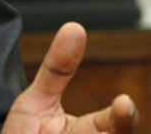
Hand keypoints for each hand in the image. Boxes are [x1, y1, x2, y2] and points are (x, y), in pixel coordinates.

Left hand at [1, 22, 137, 133]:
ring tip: (46, 131)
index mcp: (89, 132)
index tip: (124, 104)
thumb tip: (75, 27)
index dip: (122, 116)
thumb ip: (56, 68)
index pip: (113, 124)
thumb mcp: (36, 99)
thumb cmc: (25, 132)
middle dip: (117, 126)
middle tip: (121, 111)